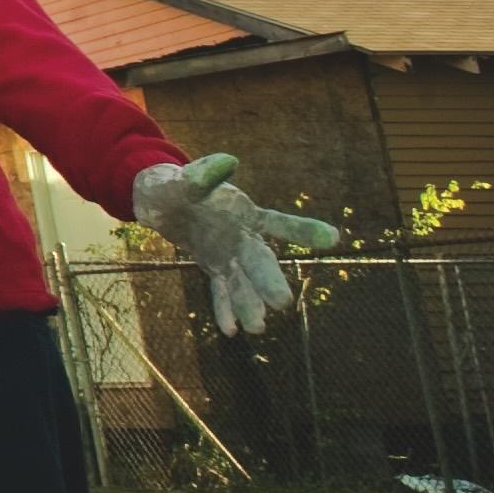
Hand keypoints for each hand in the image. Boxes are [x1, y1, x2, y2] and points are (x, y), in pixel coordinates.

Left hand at [134, 154, 324, 337]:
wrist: (160, 201)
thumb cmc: (174, 186)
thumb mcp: (182, 181)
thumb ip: (202, 175)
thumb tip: (227, 161)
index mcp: (244, 213)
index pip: (278, 223)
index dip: (303, 230)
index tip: (333, 238)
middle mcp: (242, 236)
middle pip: (260, 260)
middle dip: (269, 281)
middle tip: (282, 303)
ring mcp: (229, 254)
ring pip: (242, 282)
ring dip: (249, 303)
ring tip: (255, 328)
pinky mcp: (214, 267)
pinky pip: (221, 291)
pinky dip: (225, 309)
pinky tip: (231, 331)